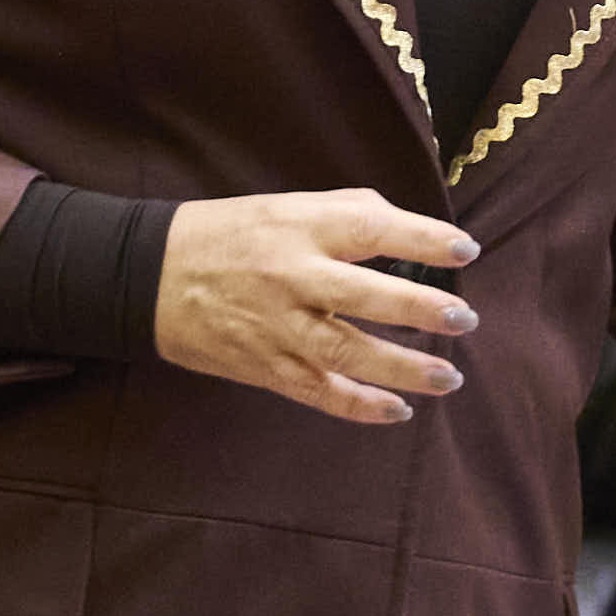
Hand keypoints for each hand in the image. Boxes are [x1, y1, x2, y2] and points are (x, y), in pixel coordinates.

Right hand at [151, 189, 478, 425]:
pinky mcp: (264, 367)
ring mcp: (277, 327)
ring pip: (349, 353)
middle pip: (367, 296)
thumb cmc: (230, 234)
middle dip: (422, 310)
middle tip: (463, 319)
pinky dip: (362, 406)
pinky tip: (399, 410)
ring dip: (405, 369)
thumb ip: (349, 212)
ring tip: (449, 376)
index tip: (465, 249)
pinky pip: (320, 394)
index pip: (372, 228)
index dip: (424, 238)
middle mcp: (290, 277)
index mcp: (299, 227)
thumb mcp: (285, 205)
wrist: (149, 276)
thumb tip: (410, 230)